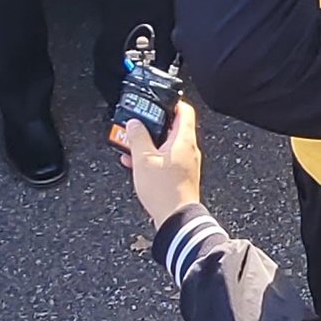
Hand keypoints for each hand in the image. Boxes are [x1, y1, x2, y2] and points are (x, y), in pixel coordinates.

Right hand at [113, 97, 202, 223]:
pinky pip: (166, 159)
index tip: (156, 101)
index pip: (184, 110)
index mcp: (184, 140)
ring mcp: (186, 163)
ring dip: (150, 142)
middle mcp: (189, 150)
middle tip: (137, 124)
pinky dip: (152, 157)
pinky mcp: (181, 176)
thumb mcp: (143, 160)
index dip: (171, 102)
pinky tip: (136, 163)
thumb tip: (134, 124)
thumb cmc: (164, 191)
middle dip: (153, 124)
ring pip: (167, 144)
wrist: (176, 219)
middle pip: (174, 127)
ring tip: (131, 145)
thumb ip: (137, 138)